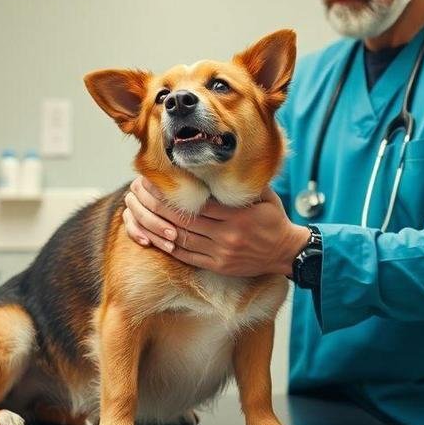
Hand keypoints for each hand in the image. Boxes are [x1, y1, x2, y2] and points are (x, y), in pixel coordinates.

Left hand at [121, 177, 310, 276]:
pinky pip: (185, 256)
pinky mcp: (217, 266)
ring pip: (179, 238)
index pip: (197, 202)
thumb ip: (240, 181)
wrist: (286, 252)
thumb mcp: (263, 194)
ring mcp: (221, 253)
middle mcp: (227, 235)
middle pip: (183, 220)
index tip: (155, 179)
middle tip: (137, 191)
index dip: (172, 192)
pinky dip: (166, 245)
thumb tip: (218, 158)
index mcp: (238, 215)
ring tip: (137, 210)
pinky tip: (152, 234)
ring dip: (154, 225)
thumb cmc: (272, 218)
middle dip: (155, 205)